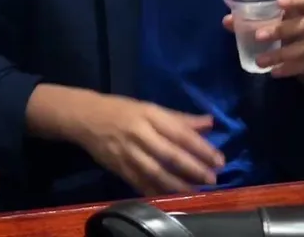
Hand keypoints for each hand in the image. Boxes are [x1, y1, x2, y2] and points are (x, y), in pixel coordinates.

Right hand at [68, 93, 225, 196]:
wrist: (85, 118)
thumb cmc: (121, 109)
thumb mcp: (150, 107)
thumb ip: (180, 118)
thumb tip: (210, 122)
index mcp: (149, 115)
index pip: (180, 133)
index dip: (201, 148)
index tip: (219, 159)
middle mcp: (140, 134)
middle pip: (170, 155)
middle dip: (194, 169)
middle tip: (212, 178)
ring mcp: (128, 153)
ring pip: (156, 172)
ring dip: (178, 184)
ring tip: (196, 190)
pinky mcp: (119, 168)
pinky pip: (140, 183)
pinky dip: (157, 191)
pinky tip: (172, 197)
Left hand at [222, 0, 303, 78]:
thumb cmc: (288, 32)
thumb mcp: (272, 24)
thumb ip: (250, 21)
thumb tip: (227, 20)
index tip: (279, 3)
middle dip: (281, 30)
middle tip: (258, 36)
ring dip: (282, 54)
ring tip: (261, 61)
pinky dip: (291, 69)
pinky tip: (275, 72)